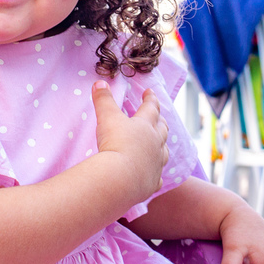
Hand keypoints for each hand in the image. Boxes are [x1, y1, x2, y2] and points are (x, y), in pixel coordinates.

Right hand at [91, 82, 168, 203]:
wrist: (120, 178)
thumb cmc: (115, 144)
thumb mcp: (107, 118)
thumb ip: (103, 100)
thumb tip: (99, 82)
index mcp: (146, 125)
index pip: (151, 107)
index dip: (150, 98)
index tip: (149, 92)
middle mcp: (156, 143)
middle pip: (162, 128)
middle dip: (160, 121)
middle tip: (158, 116)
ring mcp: (156, 163)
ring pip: (164, 152)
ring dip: (161, 146)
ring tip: (159, 144)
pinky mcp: (152, 182)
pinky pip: (158, 178)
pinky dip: (156, 174)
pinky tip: (154, 176)